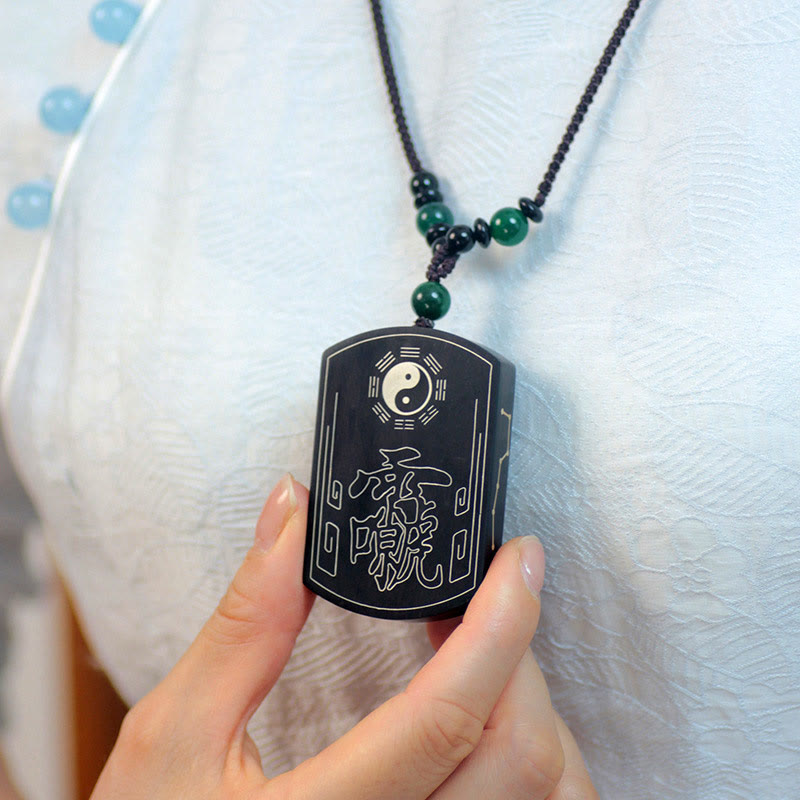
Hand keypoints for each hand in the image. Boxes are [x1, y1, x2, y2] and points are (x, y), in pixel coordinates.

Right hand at [91, 474, 597, 798]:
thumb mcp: (176, 731)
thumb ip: (245, 621)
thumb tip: (294, 512)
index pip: (445, 720)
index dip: (497, 627)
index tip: (516, 560)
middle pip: (519, 755)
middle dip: (517, 655)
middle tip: (481, 598)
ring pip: (545, 795)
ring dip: (531, 708)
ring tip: (480, 653)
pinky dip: (531, 754)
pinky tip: (484, 715)